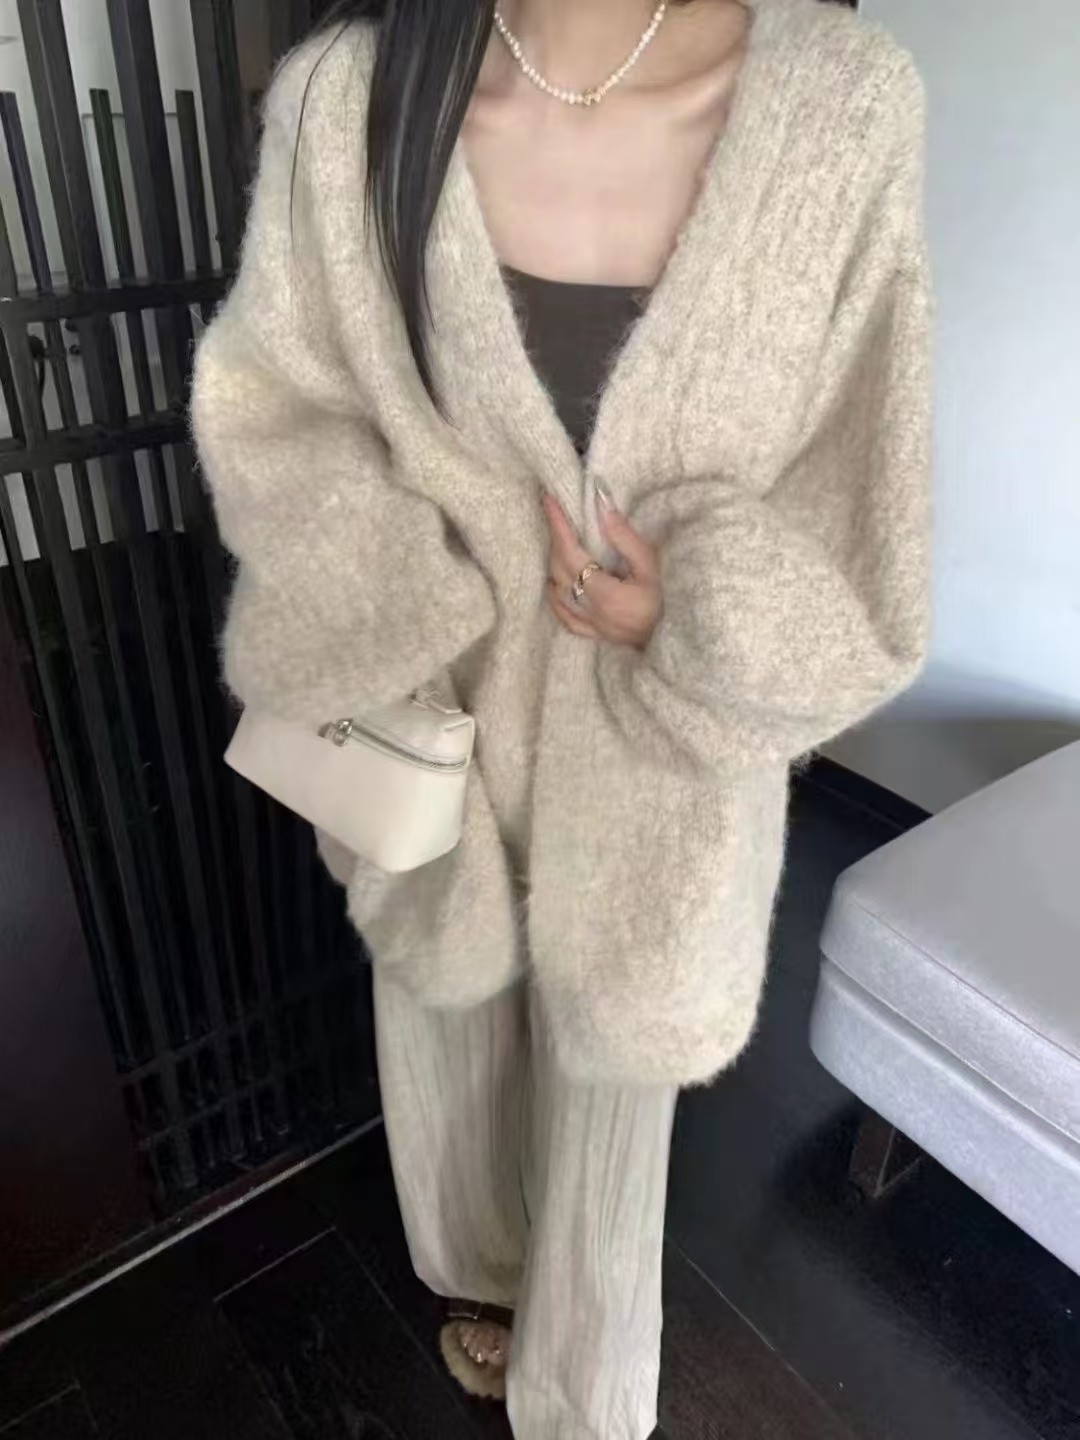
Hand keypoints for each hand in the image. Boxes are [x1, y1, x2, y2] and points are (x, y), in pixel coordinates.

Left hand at [543, 491, 661, 648]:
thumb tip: (602, 509)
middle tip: (556, 514)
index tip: (548, 500)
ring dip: (554, 563)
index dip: (557, 525)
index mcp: (605, 593)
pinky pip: (563, 615)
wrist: (673, 640)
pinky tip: (556, 582)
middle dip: (555, 539)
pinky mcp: (591, 634)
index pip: (570, 552)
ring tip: (559, 541)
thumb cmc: (667, 602)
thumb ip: (625, 538)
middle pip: (560, 569)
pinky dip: (555, 596)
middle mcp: (591, 610)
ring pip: (558, 590)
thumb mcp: (652, 567)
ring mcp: (589, 624)